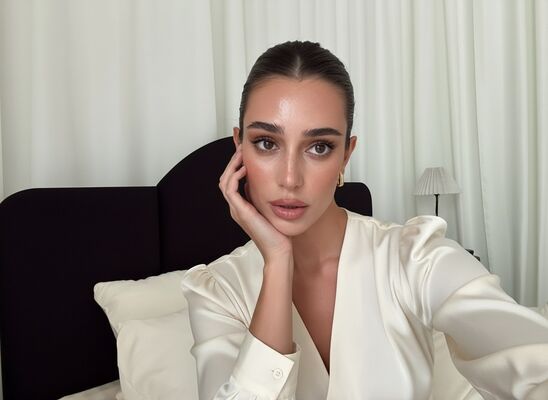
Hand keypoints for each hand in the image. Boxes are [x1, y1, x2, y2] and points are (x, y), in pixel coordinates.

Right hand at [219, 146, 292, 263]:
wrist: (279, 250)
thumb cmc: (279, 233)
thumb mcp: (272, 207)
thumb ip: (266, 195)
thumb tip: (268, 179)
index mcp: (242, 206)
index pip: (232, 180)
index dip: (236, 164)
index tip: (243, 150)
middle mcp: (236, 207)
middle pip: (225, 178)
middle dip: (232, 160)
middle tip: (241, 146)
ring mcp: (236, 210)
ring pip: (224, 181)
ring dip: (232, 165)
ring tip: (241, 153)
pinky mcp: (240, 211)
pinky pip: (230, 189)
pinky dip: (234, 176)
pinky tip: (244, 169)